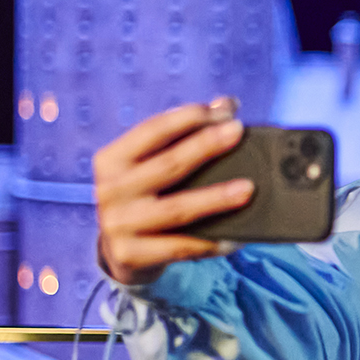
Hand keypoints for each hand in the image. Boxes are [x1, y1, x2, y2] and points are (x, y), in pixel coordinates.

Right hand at [94, 98, 253, 285]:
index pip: (152, 131)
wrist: (120, 252)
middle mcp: (111, 191)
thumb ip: (183, 136)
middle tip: (238, 132)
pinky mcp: (131, 255)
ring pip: (177, 209)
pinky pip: (182, 247)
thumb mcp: (152, 165)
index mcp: (112, 160)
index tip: (226, 110)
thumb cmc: (147, 197)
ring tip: (248, 188)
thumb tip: (227, 104)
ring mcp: (118, 225)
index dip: (189, 117)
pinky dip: (212, 241)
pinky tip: (239, 236)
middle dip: (206, 145)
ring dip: (216, 198)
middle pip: (168, 165)